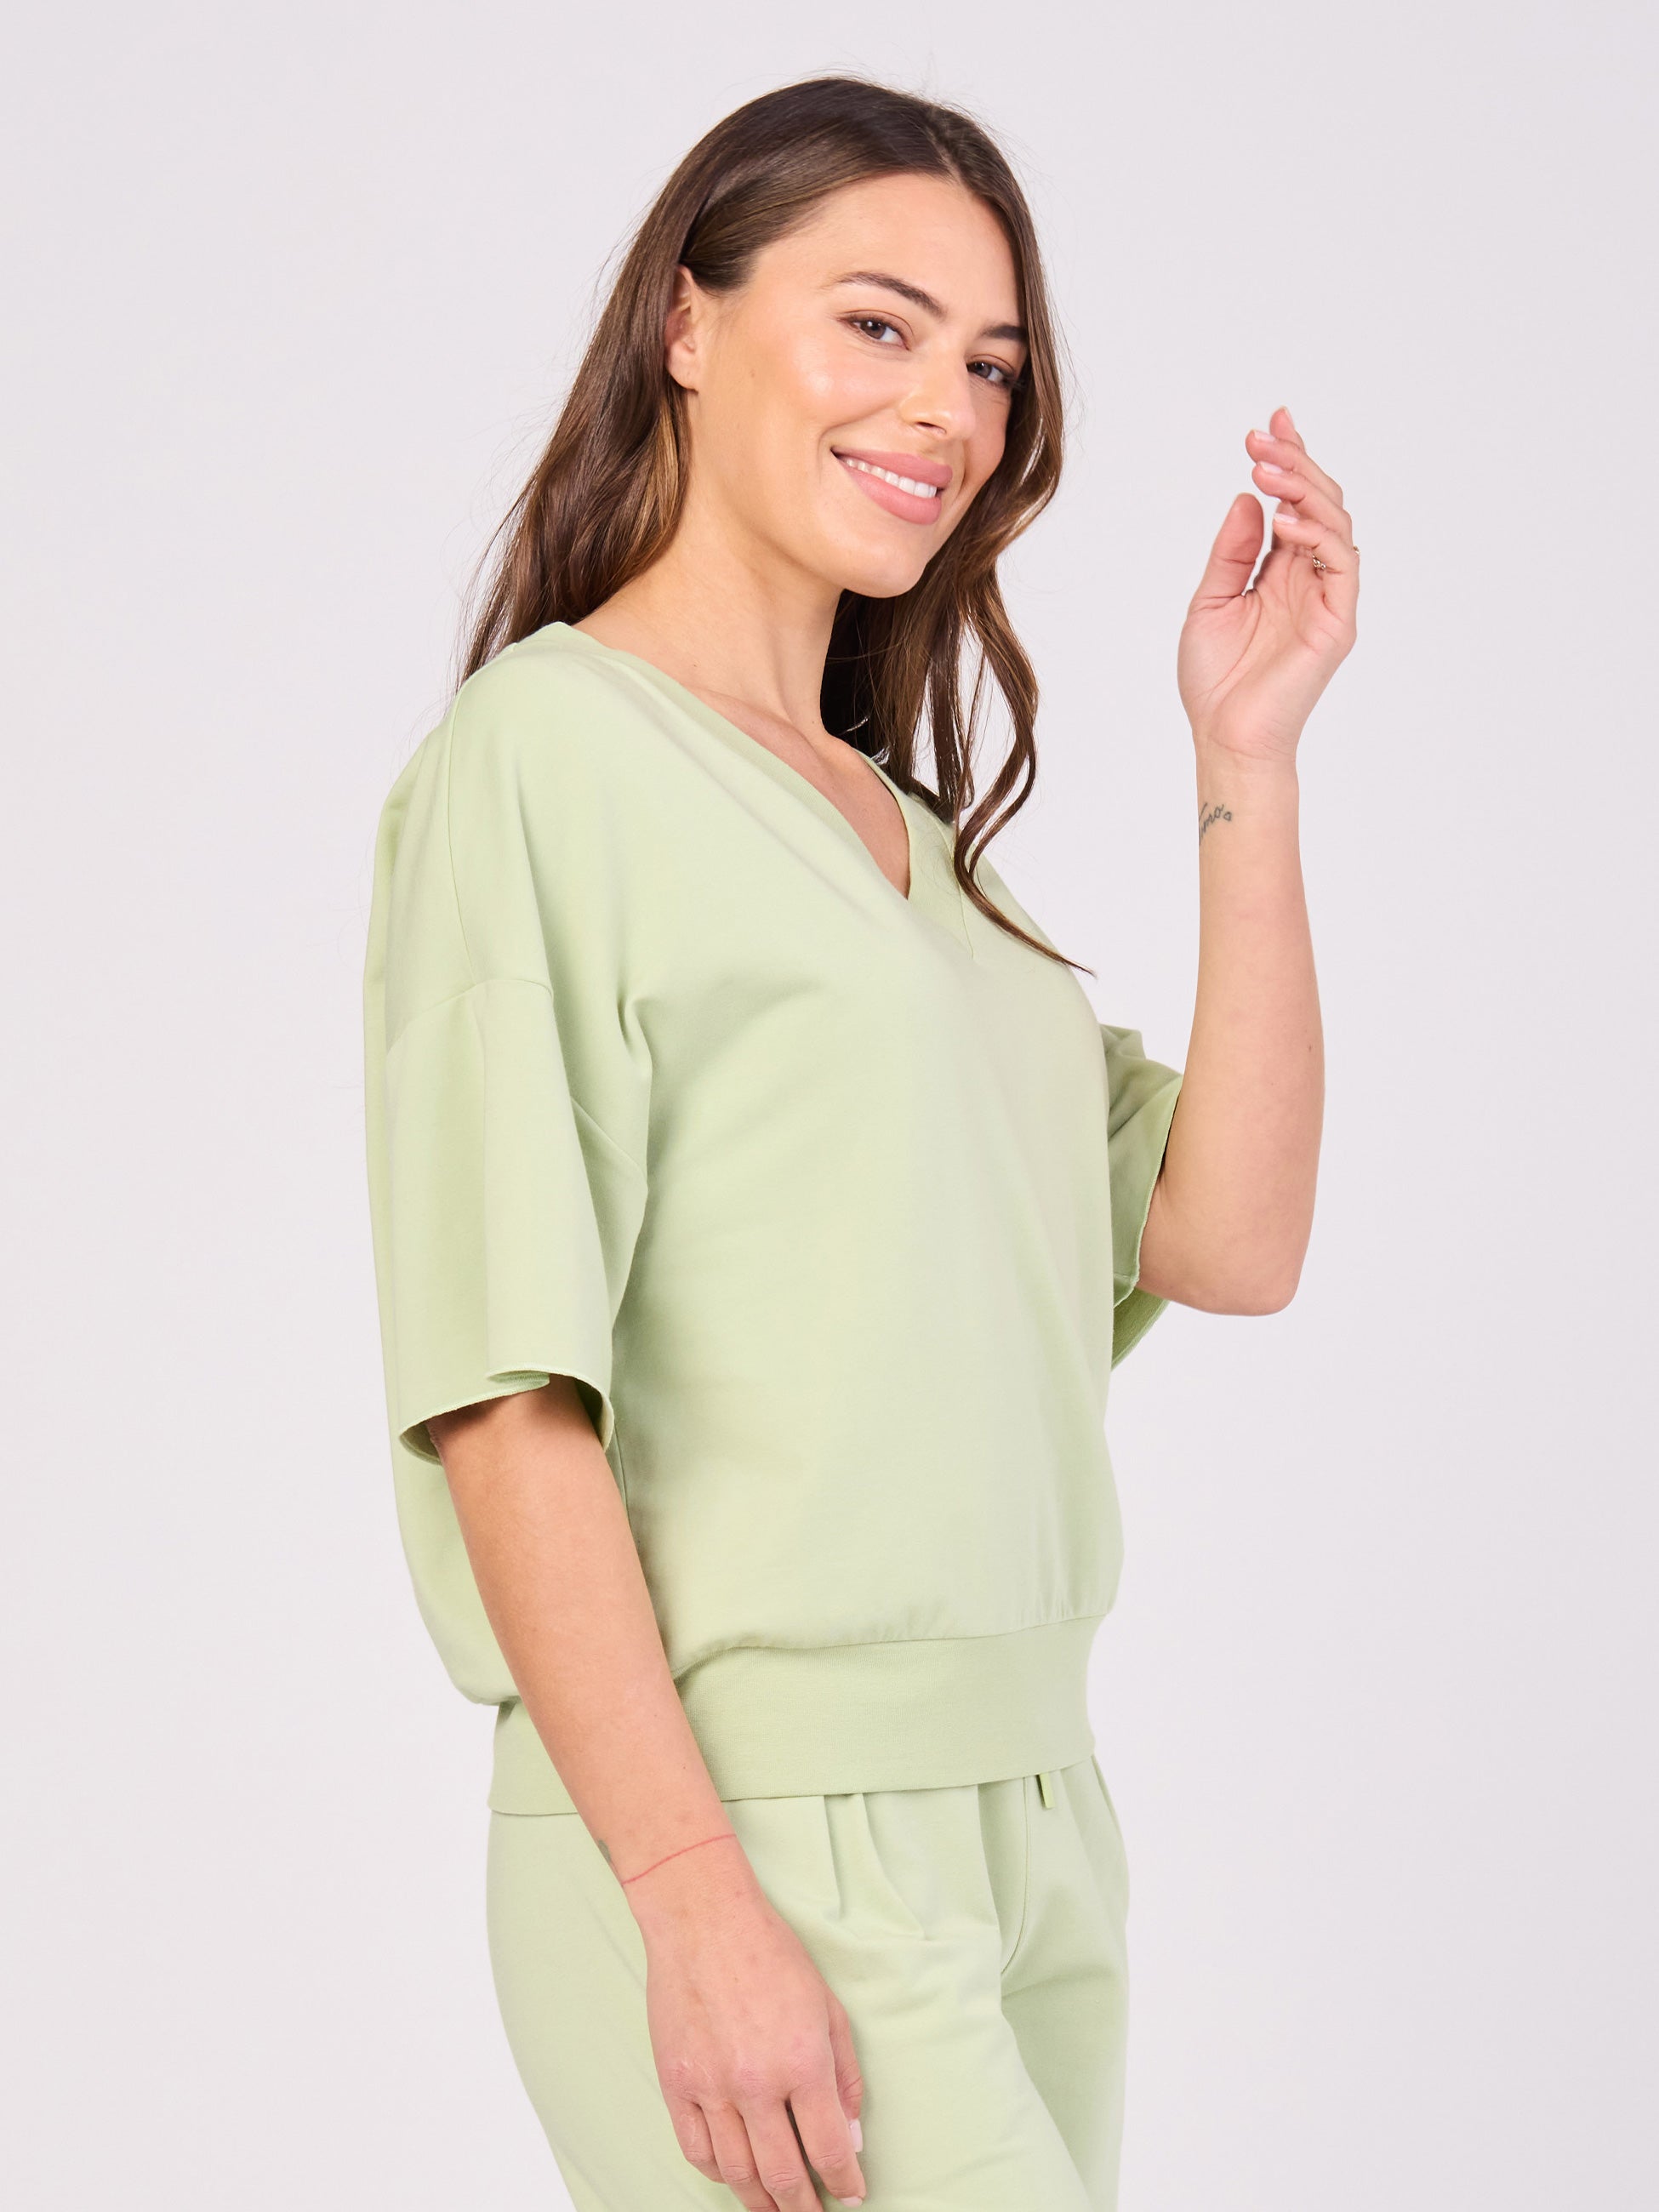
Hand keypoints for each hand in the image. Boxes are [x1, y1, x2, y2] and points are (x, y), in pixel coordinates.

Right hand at [631, 1846, 867, 2209]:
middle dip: (803, 2206)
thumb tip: (850, 2135)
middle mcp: (756, 2084)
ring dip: (761, 2201)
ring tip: (776, 2208)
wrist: (703, 1920)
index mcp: (802, 2062)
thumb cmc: (771, 1955)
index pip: (830, 2149)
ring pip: (738, 2174)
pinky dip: (719, 2173)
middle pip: (783, 2175)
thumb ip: (844, 2074)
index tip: (852, 2193)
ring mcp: (711, 2088)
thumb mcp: (828, 2006)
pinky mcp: (676, 2084)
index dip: (845, 2182)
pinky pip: (697, 2150)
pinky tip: (734, 2175)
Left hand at [1176, 405, 1358, 766]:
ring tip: (1267, 471)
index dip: (1288, 462)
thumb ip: (1231, 552)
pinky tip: (1284, 521)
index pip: (1293, 504)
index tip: (1269, 424)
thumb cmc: (1215, 681)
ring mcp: (1326, 598)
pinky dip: (1317, 535)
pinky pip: (1340, 564)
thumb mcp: (1209, 602)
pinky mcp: (1336, 621)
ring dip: (1304, 490)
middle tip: (1263, 438)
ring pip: (1334, 523)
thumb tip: (1246, 498)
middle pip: (1317, 503)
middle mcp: (1308, 579)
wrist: (1225, 736)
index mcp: (1280, 571)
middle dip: (1294, 464)